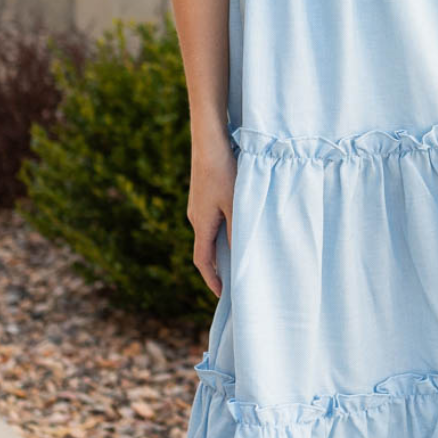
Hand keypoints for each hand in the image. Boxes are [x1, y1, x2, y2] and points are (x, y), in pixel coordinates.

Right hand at [189, 132, 235, 296]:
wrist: (209, 142)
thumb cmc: (224, 172)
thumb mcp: (237, 204)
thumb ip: (239, 231)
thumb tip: (242, 256)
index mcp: (201, 224)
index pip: (203, 261)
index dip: (212, 280)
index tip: (222, 295)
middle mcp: (195, 217)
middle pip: (206, 250)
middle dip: (219, 268)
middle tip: (235, 280)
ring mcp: (197, 206)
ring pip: (209, 234)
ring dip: (222, 248)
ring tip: (240, 257)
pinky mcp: (202, 195)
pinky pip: (211, 221)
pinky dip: (222, 232)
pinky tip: (237, 227)